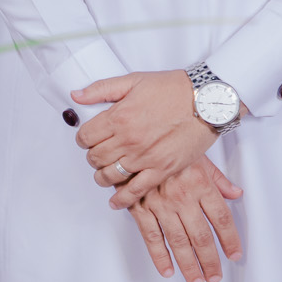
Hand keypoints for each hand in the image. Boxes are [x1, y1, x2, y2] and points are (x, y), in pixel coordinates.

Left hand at [74, 69, 234, 208]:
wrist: (205, 101)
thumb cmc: (172, 88)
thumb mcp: (132, 80)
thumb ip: (101, 89)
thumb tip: (76, 96)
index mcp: (118, 117)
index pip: (85, 137)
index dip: (83, 139)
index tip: (87, 139)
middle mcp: (129, 140)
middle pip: (96, 157)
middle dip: (93, 157)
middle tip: (98, 155)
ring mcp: (145, 157)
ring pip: (111, 175)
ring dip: (103, 176)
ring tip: (104, 174)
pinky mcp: (162, 170)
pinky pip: (136, 190)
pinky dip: (123, 198)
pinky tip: (115, 201)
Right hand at [126, 157, 244, 281]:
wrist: (136, 135)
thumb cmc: (169, 145)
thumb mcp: (199, 156)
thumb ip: (218, 179)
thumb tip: (236, 194)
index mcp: (199, 183)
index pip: (222, 218)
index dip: (230, 240)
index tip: (234, 255)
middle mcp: (182, 197)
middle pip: (201, 236)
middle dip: (210, 260)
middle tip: (215, 277)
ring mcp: (160, 204)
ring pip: (178, 241)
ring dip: (188, 264)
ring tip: (196, 281)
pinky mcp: (139, 206)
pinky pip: (151, 236)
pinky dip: (159, 256)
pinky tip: (167, 270)